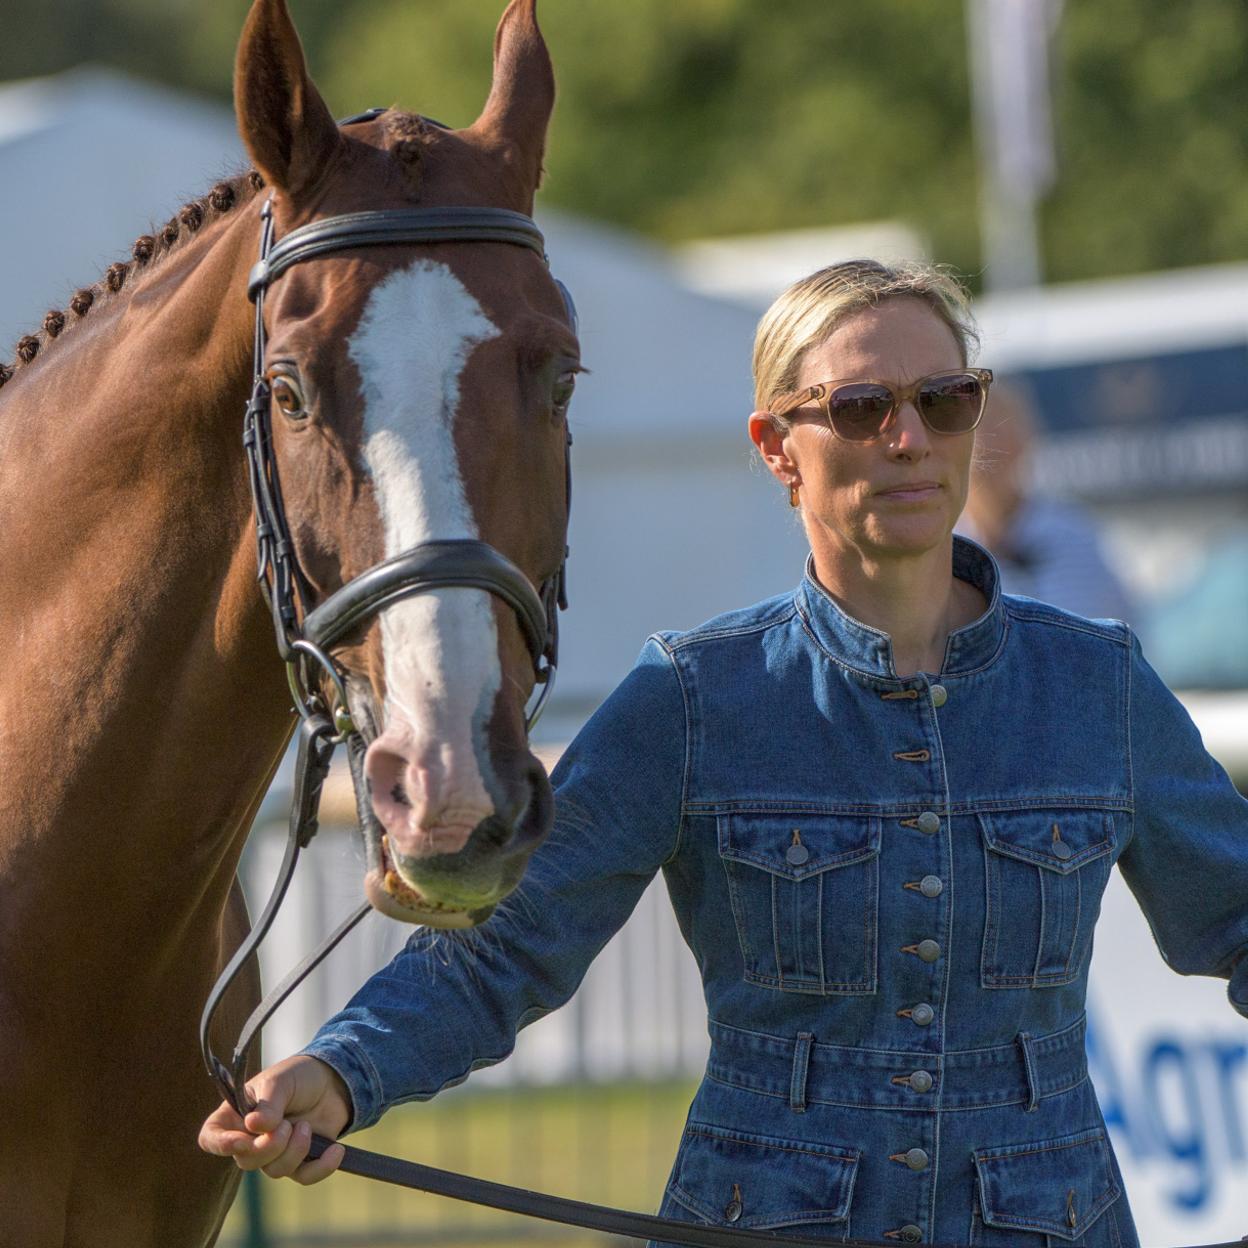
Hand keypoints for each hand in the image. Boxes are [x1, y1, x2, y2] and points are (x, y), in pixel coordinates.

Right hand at [198, 1055, 352, 1183]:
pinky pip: (304, 1177)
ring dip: (295, 1150)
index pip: (212, 1136)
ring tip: (306, 1125)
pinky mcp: (300, 1160)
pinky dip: (321, 1166)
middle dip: (268, 1147)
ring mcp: (275, 1152)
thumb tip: (254, 1127)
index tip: (241, 1141)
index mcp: (237, 1114)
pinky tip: (336, 1150)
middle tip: (287, 1125)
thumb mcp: (281, 1080)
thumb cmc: (298, 1075)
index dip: (220, 1144)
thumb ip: (268, 1103)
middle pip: (246, 1161)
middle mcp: (251, 1138)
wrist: (334, 1080)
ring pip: (275, 1171)